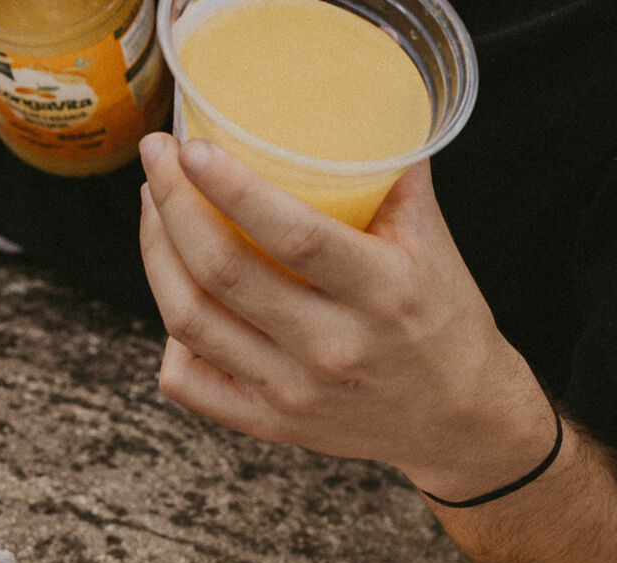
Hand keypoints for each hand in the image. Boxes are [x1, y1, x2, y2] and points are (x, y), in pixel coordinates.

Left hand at [138, 133, 556, 500]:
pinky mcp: (273, 423)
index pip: (293, 235)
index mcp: (381, 293)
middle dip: (172, 204)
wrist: (460, 419)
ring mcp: (296, 393)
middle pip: (223, 273)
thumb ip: (390, 168)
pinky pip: (190, 383)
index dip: (230, 187)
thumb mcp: (432, 241)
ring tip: (156, 211)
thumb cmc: (443, 322)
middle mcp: (334, 349)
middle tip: (159, 160)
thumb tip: (358, 85)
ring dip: (158, 256)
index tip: (191, 146)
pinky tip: (178, 296)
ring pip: (192, 323)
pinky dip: (170, 338)